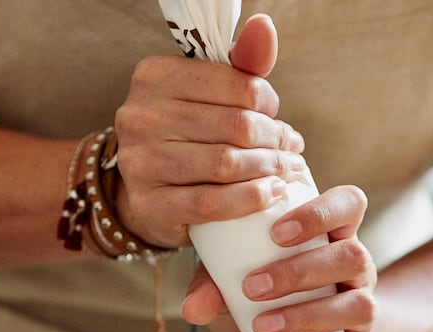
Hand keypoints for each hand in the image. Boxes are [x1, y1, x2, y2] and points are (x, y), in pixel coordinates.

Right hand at [112, 14, 306, 249]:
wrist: (149, 190)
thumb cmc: (187, 133)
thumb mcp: (209, 92)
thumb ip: (240, 62)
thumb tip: (264, 27)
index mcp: (154, 76)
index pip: (236, 84)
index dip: (268, 104)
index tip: (276, 118)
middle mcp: (140, 116)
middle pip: (235, 126)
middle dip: (274, 140)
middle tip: (292, 151)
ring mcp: (140, 162)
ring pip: (225, 164)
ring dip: (268, 170)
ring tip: (286, 171)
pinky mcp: (150, 204)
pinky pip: (212, 203)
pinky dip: (250, 199)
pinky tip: (271, 193)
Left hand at [182, 184, 381, 331]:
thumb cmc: (257, 304)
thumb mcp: (230, 288)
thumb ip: (213, 288)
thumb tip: (193, 308)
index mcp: (329, 238)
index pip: (349, 204)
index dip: (321, 213)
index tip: (277, 233)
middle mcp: (354, 271)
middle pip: (353, 255)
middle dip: (299, 272)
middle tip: (251, 288)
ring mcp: (362, 312)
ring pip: (361, 305)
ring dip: (308, 315)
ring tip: (263, 328)